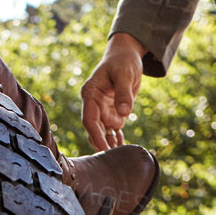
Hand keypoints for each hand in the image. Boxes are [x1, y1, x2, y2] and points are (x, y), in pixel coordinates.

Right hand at [80, 32, 144, 149]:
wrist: (126, 56)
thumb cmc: (123, 62)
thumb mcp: (125, 75)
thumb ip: (124, 94)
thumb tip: (123, 114)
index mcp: (90, 93)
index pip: (89, 118)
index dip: (96, 135)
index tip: (104, 149)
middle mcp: (93, 103)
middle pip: (94, 128)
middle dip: (102, 143)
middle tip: (113, 158)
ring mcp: (102, 108)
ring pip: (103, 131)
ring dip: (110, 142)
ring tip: (120, 156)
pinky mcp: (112, 111)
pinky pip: (113, 128)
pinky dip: (118, 138)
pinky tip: (124, 148)